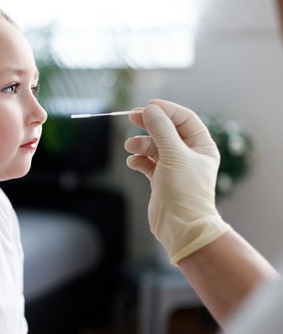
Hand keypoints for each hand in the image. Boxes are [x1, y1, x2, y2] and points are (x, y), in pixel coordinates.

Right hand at [124, 99, 230, 263]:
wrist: (181, 227)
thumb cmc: (185, 191)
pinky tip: (133, 163)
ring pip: (154, 146)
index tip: (148, 106)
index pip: (184, 119)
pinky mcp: (160, 180)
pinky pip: (147, 163)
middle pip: (167, 130)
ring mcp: (174, 168)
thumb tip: (150, 110)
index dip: (167, 111)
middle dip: (150, 125)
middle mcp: (189, 155)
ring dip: (141, 144)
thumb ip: (161, 130)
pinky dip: (138, 160)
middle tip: (132, 118)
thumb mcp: (174, 155)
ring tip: (131, 148)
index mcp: (202, 146)